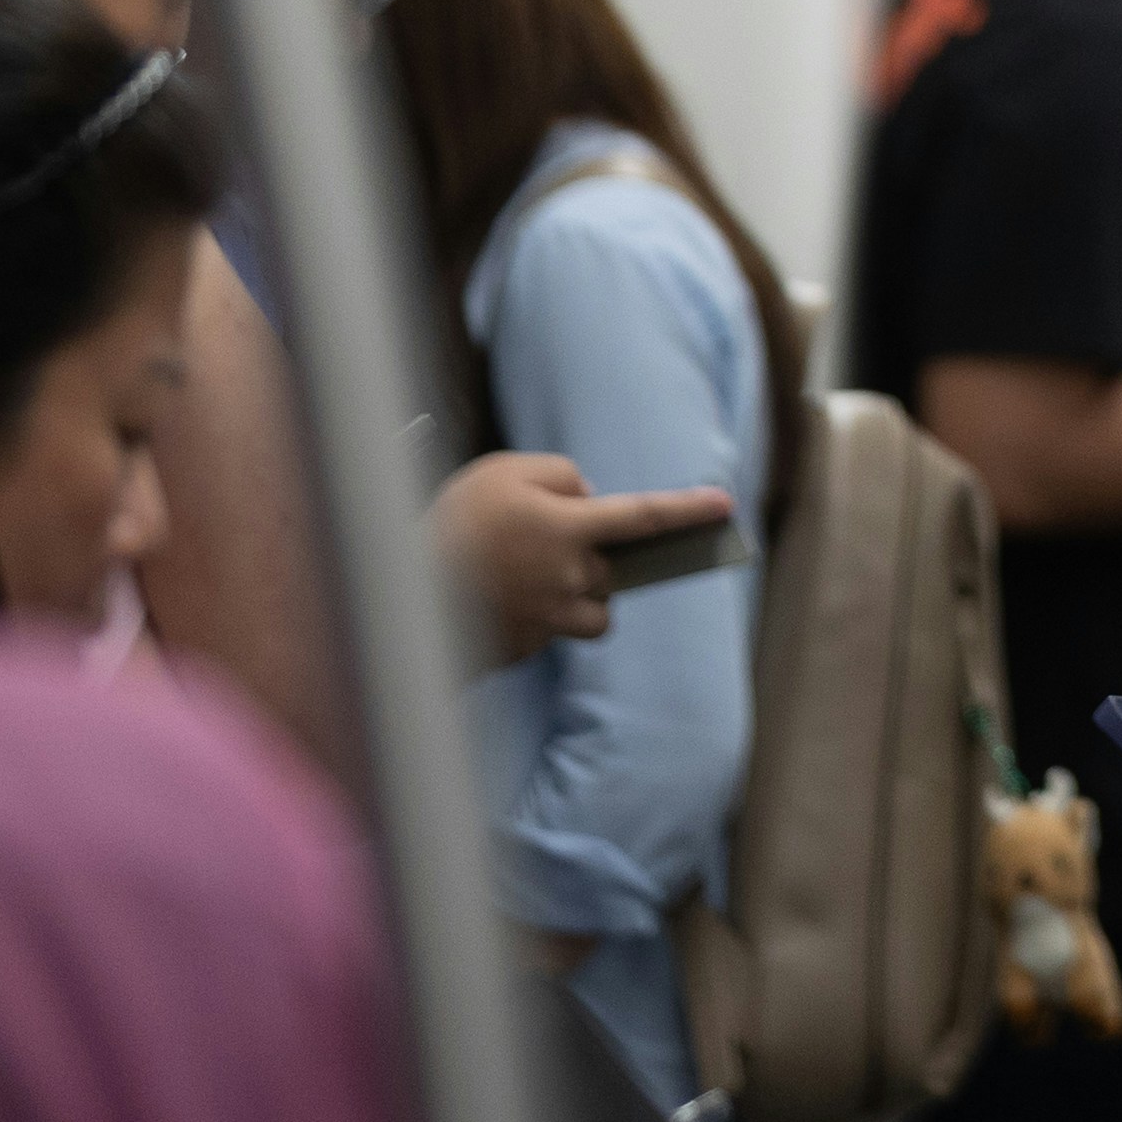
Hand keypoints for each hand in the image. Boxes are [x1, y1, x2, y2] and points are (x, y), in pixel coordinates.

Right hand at [435, 453, 733, 664]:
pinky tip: (495, 600)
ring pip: (592, 611)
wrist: (394, 595)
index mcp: (570, 528)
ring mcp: (551, 619)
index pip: (644, 516)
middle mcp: (571, 577)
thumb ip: (562, 477)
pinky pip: (552, 632)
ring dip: (575, 595)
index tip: (726, 506)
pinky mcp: (528, 648)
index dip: (688, 510)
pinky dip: (535, 616)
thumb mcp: (505, 472)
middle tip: (542, 543)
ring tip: (522, 577)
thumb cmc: (453, 522)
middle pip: (613, 571)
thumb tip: (590, 500)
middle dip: (592, 558)